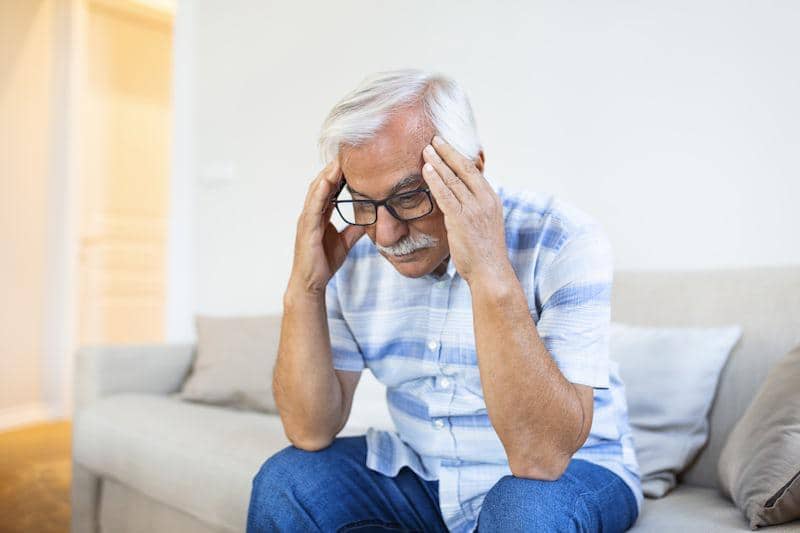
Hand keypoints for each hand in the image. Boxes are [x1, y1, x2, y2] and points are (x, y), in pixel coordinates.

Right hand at [288, 159, 365, 295]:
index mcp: (319, 215)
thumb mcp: (345, 242)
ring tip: (339, 161)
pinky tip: (326, 182)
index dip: (339, 175)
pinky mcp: (306, 229)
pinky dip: (319, 193)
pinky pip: (312, 207)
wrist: (312, 284)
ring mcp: (307, 220)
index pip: (329, 189)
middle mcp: (311, 214)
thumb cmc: (323, 263)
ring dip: (326, 175)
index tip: (352, 161)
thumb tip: (371, 220)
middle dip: (333, 169)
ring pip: (316, 191)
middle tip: (347, 153)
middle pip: (322, 185)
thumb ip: (355, 229)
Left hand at [421, 136, 510, 284]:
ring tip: (425, 151)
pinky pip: (445, 195)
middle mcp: (484, 200)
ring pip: (453, 179)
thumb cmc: (484, 252)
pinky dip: (434, 180)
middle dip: (447, 152)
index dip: (458, 156)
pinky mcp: (461, 219)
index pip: (474, 170)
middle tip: (434, 140)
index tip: (446, 146)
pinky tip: (426, 170)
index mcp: (491, 199)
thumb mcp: (484, 223)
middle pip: (464, 169)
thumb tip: (459, 198)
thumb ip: (473, 208)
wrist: (490, 272)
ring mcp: (473, 209)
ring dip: (437, 162)